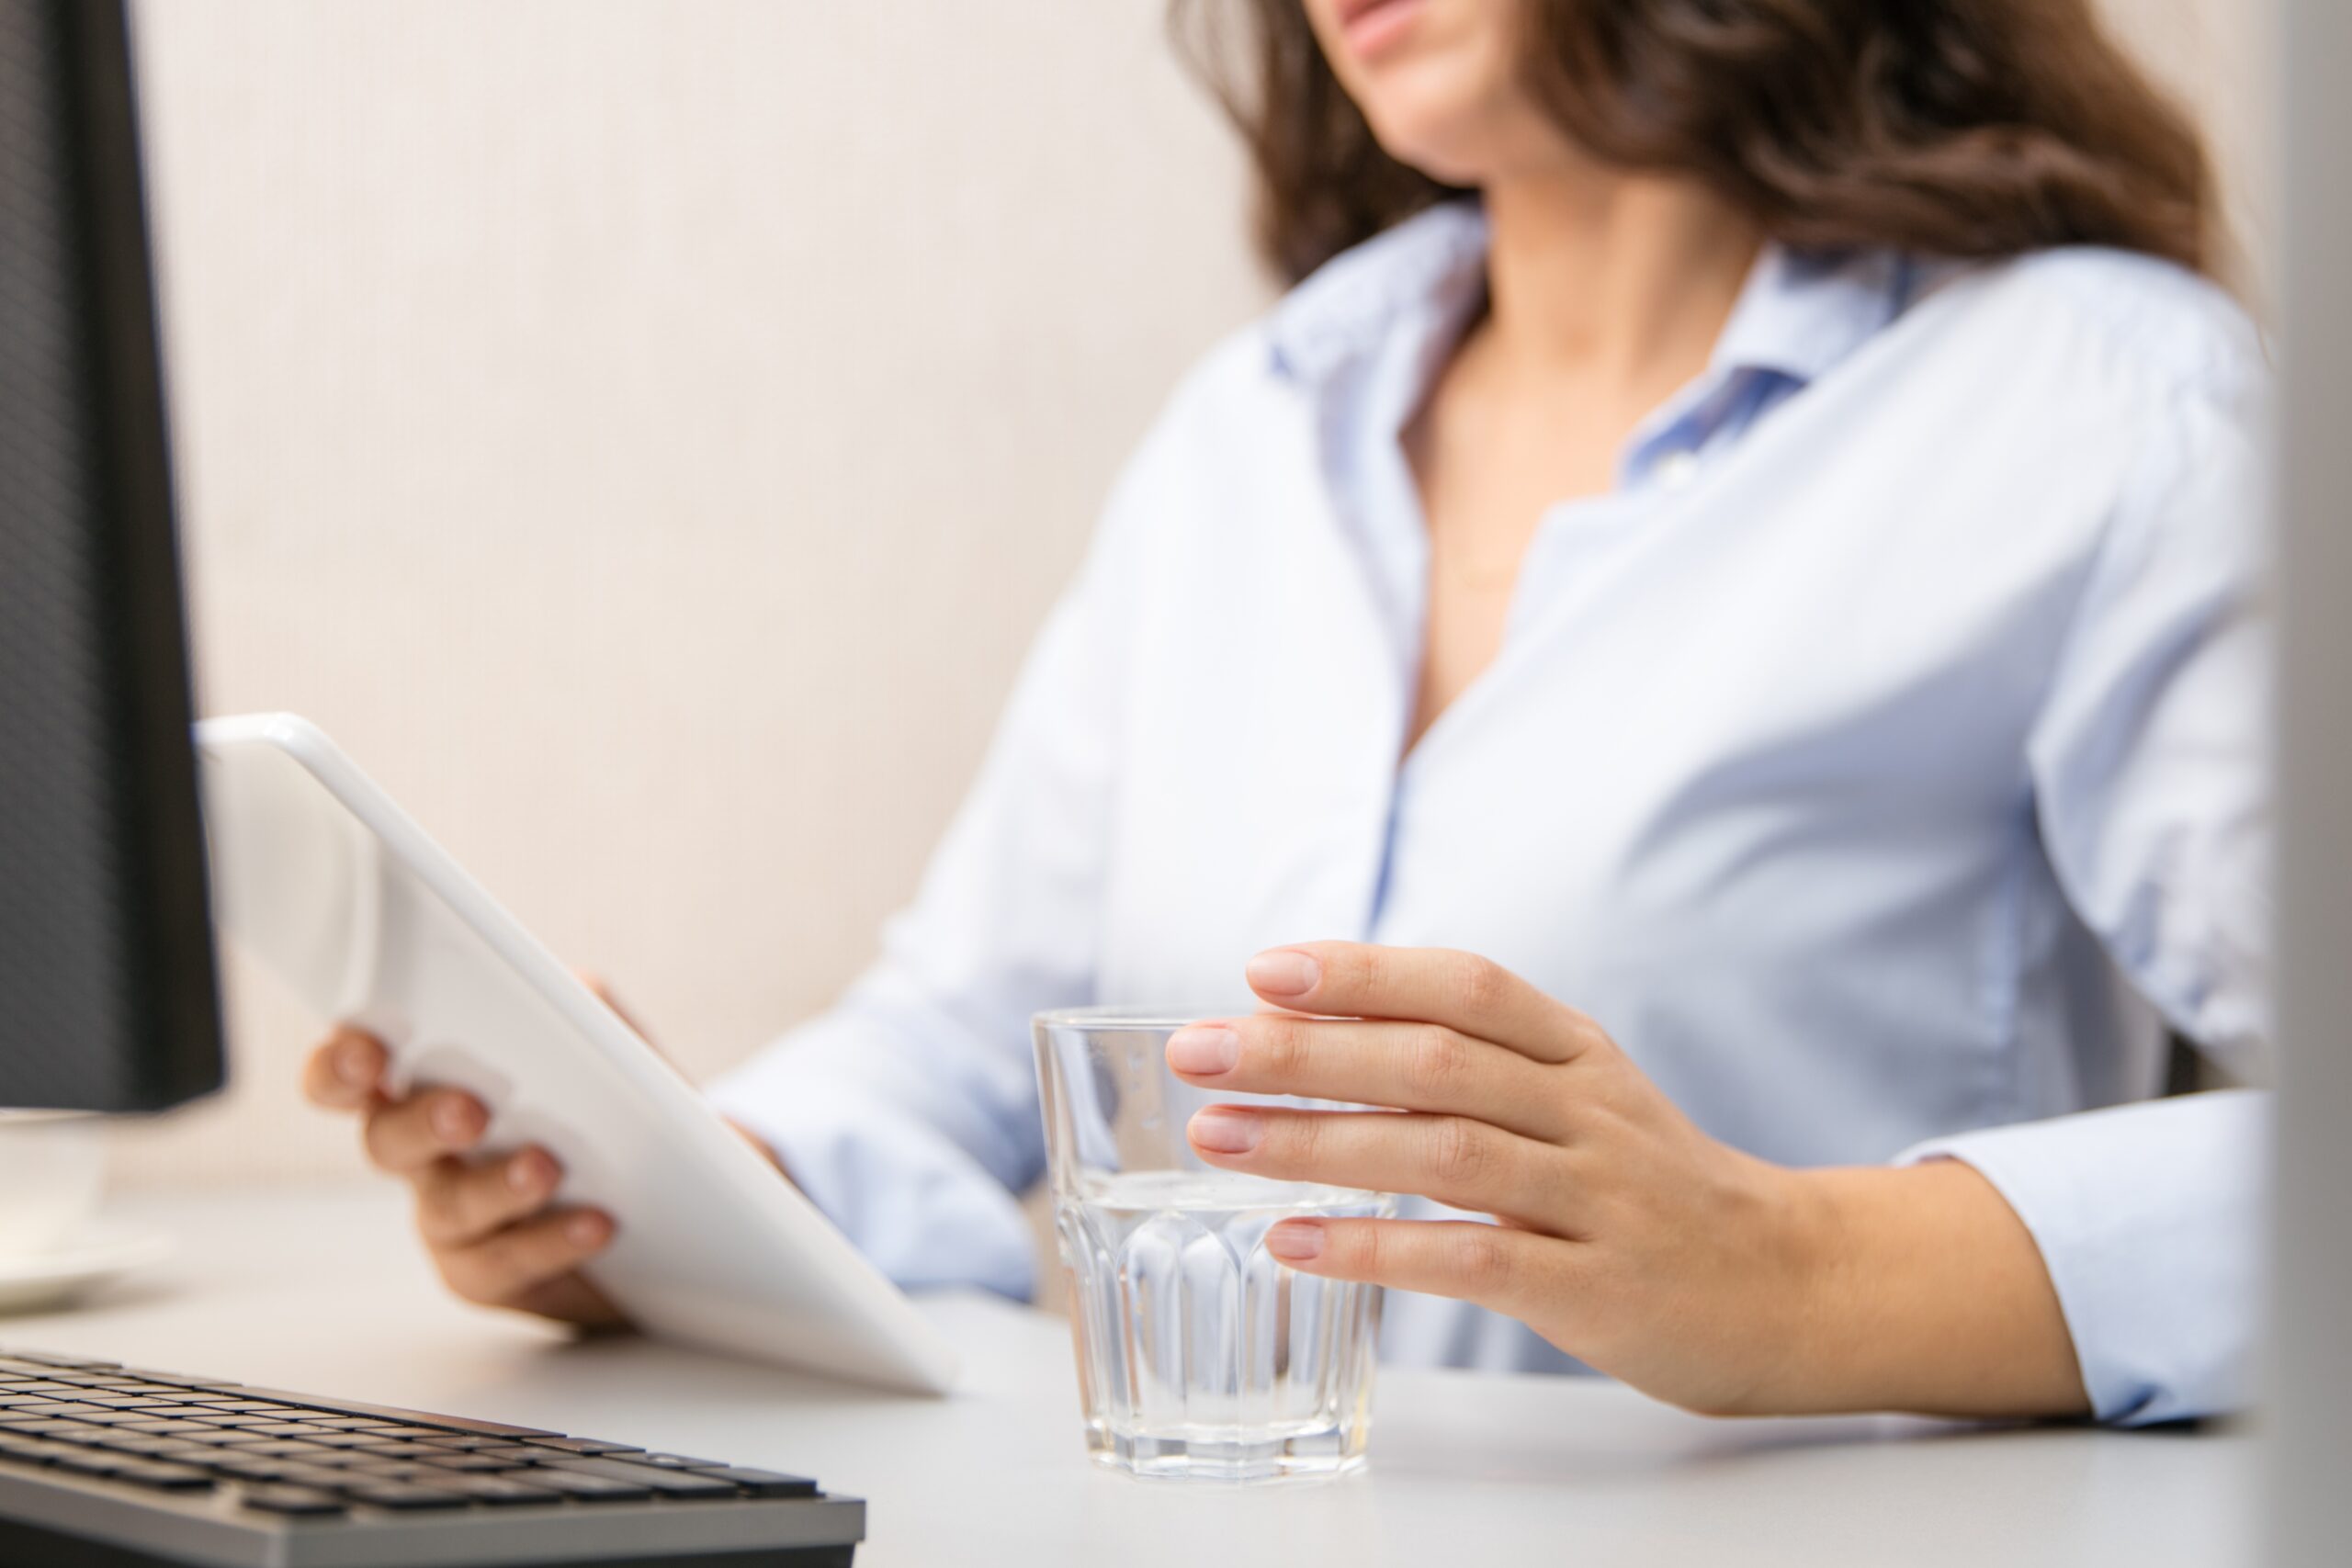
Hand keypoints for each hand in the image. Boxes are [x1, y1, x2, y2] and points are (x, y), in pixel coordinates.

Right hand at [298, 975, 659, 1326]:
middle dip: (422, 1123)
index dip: (341, 1063)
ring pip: (448, 1206)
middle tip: (470, 1111)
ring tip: (547, 1167)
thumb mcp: (605, 1038)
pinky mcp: (486, 1273)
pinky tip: (596, 1223)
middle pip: (384, 1140)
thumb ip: (578, 1002)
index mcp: (426, 1081)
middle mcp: (420, 1153)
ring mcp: (447, 1218)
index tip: (367, 1053)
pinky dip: (552, 1240)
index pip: (351, 1071)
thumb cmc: (614, 1103)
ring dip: (498, 1185)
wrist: (662, 1198)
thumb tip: (562, 987)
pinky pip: (505, 1262)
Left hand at [1166, 942, 2087, 1417]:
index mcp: (1577, 1050)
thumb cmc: (1649, 1185)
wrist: (1790, 1285)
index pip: (1464, 985)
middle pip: (1433, 1060)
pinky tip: (1293, 1239)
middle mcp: (1586, 1109)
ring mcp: (1595, 1197)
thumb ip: (1471, 1062)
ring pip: (1443, 1150)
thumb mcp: (1579, 1096)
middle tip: (1198, 1052)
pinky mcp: (1594, 1286)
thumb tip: (1311, 1029)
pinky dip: (1375, 1247)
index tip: (1263, 970)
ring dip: (1318, 1141)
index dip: (1363, 972)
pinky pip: (1471, 1257)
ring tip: (1217, 1138)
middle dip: (1303, 1052)